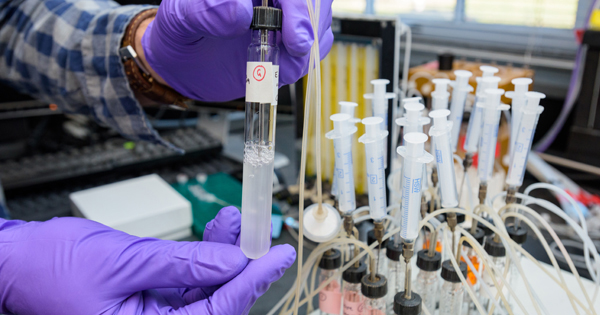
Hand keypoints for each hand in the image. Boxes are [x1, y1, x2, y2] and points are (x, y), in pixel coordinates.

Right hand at [0, 206, 295, 313]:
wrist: (11, 263)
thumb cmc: (49, 268)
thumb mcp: (124, 262)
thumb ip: (183, 264)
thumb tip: (233, 263)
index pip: (215, 314)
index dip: (251, 284)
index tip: (276, 256)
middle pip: (214, 304)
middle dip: (238, 268)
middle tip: (261, 237)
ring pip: (202, 290)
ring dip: (220, 255)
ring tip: (234, 221)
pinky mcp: (145, 301)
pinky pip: (183, 282)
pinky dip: (199, 256)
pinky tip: (215, 230)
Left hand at [139, 0, 332, 101]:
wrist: (183, 65)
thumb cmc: (180, 33)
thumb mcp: (180, 18)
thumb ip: (206, 10)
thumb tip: (240, 11)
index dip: (297, 5)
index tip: (292, 34)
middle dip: (310, 20)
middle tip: (296, 48)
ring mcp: (285, 17)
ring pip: (320, 20)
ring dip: (309, 43)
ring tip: (281, 58)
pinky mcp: (291, 42)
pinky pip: (316, 47)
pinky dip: (304, 59)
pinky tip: (281, 65)